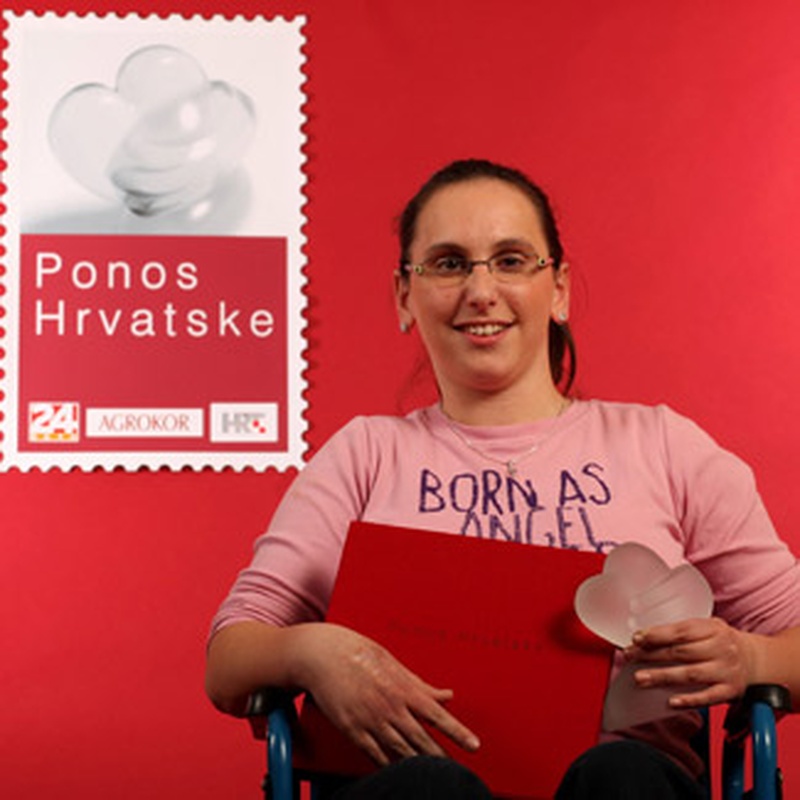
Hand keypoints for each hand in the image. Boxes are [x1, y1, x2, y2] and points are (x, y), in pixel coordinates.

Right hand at [290, 623, 479, 765]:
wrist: (324, 656)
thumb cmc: (360, 655)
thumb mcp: (395, 665)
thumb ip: (422, 685)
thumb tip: (448, 695)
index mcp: (403, 689)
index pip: (438, 715)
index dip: (457, 731)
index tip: (474, 745)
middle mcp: (390, 708)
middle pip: (422, 740)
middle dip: (441, 757)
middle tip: (456, 771)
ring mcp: (371, 721)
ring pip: (401, 751)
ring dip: (418, 764)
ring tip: (433, 776)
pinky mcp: (353, 731)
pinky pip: (375, 755)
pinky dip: (388, 765)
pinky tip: (399, 772)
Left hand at [623, 617, 756, 708]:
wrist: (756, 659)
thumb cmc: (722, 642)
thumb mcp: (706, 627)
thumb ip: (682, 632)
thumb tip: (646, 638)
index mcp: (713, 629)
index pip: (681, 631)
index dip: (657, 635)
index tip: (636, 639)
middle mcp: (721, 649)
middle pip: (681, 652)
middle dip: (651, 655)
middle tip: (630, 657)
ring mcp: (726, 671)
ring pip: (690, 674)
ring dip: (662, 677)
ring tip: (640, 678)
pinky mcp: (730, 691)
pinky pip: (708, 697)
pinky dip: (689, 700)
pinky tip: (671, 701)